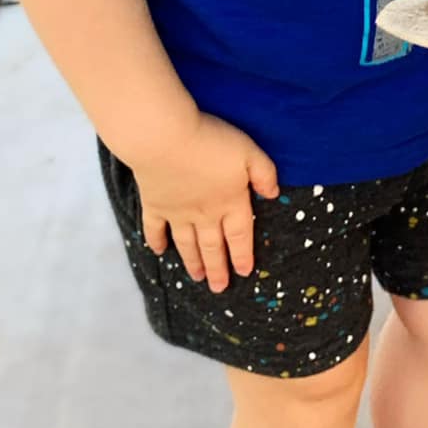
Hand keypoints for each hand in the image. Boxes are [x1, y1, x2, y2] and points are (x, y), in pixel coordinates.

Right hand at [130, 113, 278, 293]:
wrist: (164, 139)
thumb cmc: (211, 143)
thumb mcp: (250, 152)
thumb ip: (265, 174)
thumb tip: (274, 195)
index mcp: (230, 202)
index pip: (239, 235)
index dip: (242, 255)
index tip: (243, 272)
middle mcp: (204, 214)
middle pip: (212, 246)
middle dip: (217, 269)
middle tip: (219, 288)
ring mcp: (176, 212)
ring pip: (186, 243)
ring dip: (192, 262)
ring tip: (197, 278)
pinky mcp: (153, 204)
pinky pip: (154, 229)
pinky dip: (156, 242)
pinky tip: (159, 252)